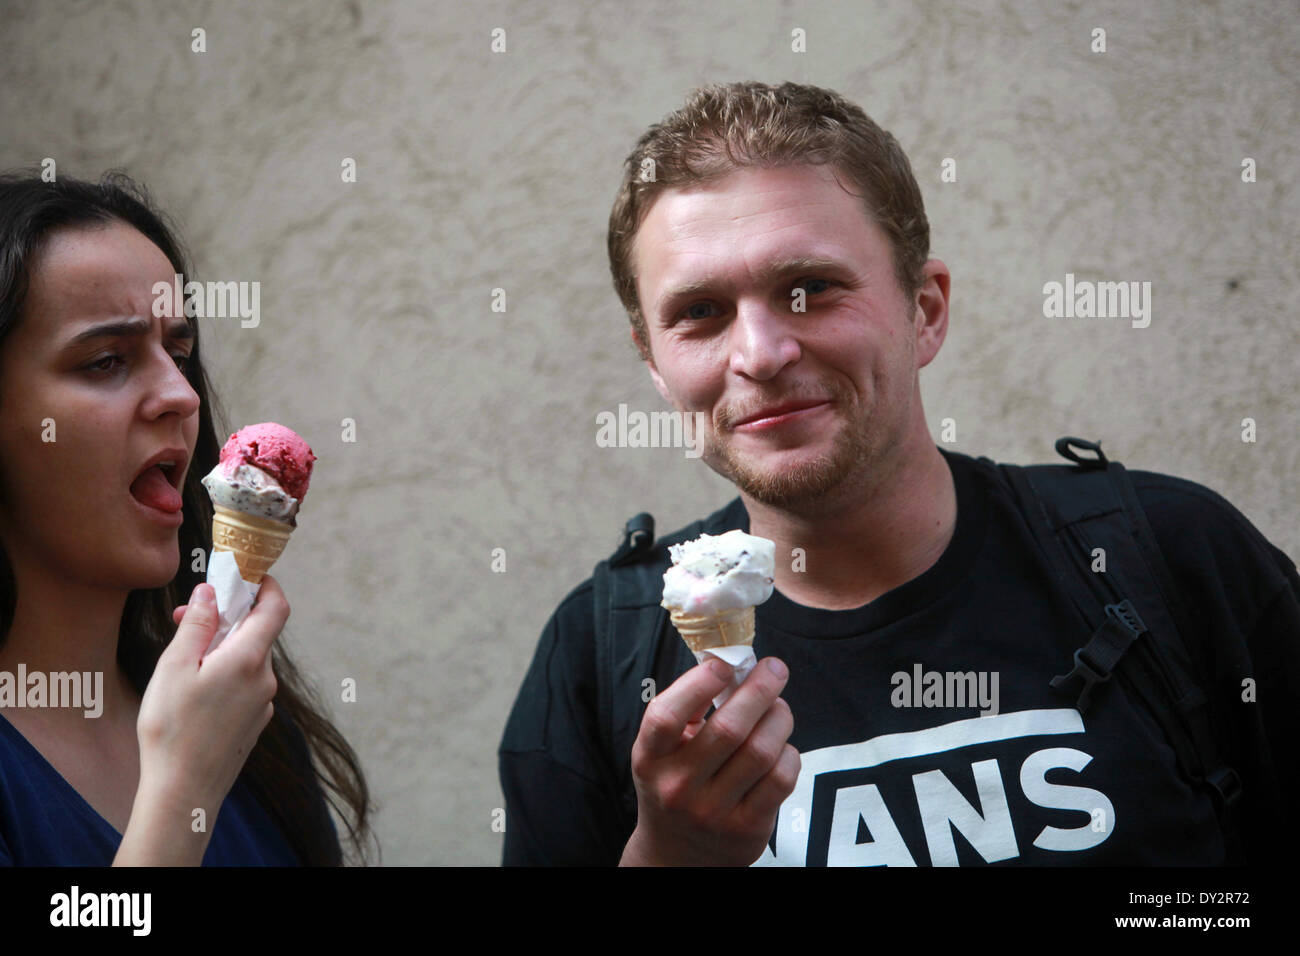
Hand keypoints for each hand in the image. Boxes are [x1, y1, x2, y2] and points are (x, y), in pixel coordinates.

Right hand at [114, 576, 286, 864]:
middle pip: (256, 633)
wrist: (183, 791)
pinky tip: (195, 692)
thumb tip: (210, 591)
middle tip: (187, 619)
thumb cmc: (173, 728)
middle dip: (227, 620)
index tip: (248, 576)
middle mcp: (265, 679)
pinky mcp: (255, 723)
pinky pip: (245, 686)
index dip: (266, 586)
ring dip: (223, 649)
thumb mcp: (175, 667)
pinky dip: (226, 675)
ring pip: (248, 661)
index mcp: (250, 659)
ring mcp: (263, 703)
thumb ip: (196, 624)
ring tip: (183, 660)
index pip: (276, 608)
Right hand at [620, 656, 799, 866]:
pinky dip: (788, 753)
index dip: (698, 684)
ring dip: (779, 718)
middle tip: (774, 669)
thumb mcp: (662, 751)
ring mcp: (713, 811)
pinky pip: (780, 779)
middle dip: (759, 689)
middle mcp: (678, 787)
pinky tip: (781, 746)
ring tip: (779, 707)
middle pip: (728, 729)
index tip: (724, 664)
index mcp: (650, 758)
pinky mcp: (747, 828)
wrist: (676, 855)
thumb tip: (729, 664)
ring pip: (761, 751)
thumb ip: (687, 709)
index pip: (666, 716)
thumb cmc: (673, 784)